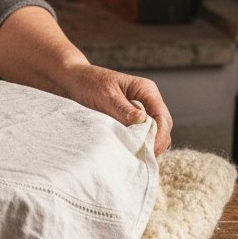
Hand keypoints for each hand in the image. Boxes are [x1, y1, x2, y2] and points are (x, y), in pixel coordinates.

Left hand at [56, 63, 172, 154]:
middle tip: (143, 158)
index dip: (159, 135)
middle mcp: (148, 99)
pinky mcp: (132, 118)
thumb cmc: (90, 83)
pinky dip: (139, 142)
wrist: (74, 80)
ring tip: (136, 156)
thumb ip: (122, 109)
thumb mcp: (105, 96)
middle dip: (157, 143)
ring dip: (148, 143)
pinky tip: (130, 150)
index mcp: (146, 90)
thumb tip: (142, 120)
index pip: (162, 117)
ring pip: (155, 131)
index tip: (148, 150)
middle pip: (163, 126)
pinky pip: (142, 132)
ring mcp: (142, 109)